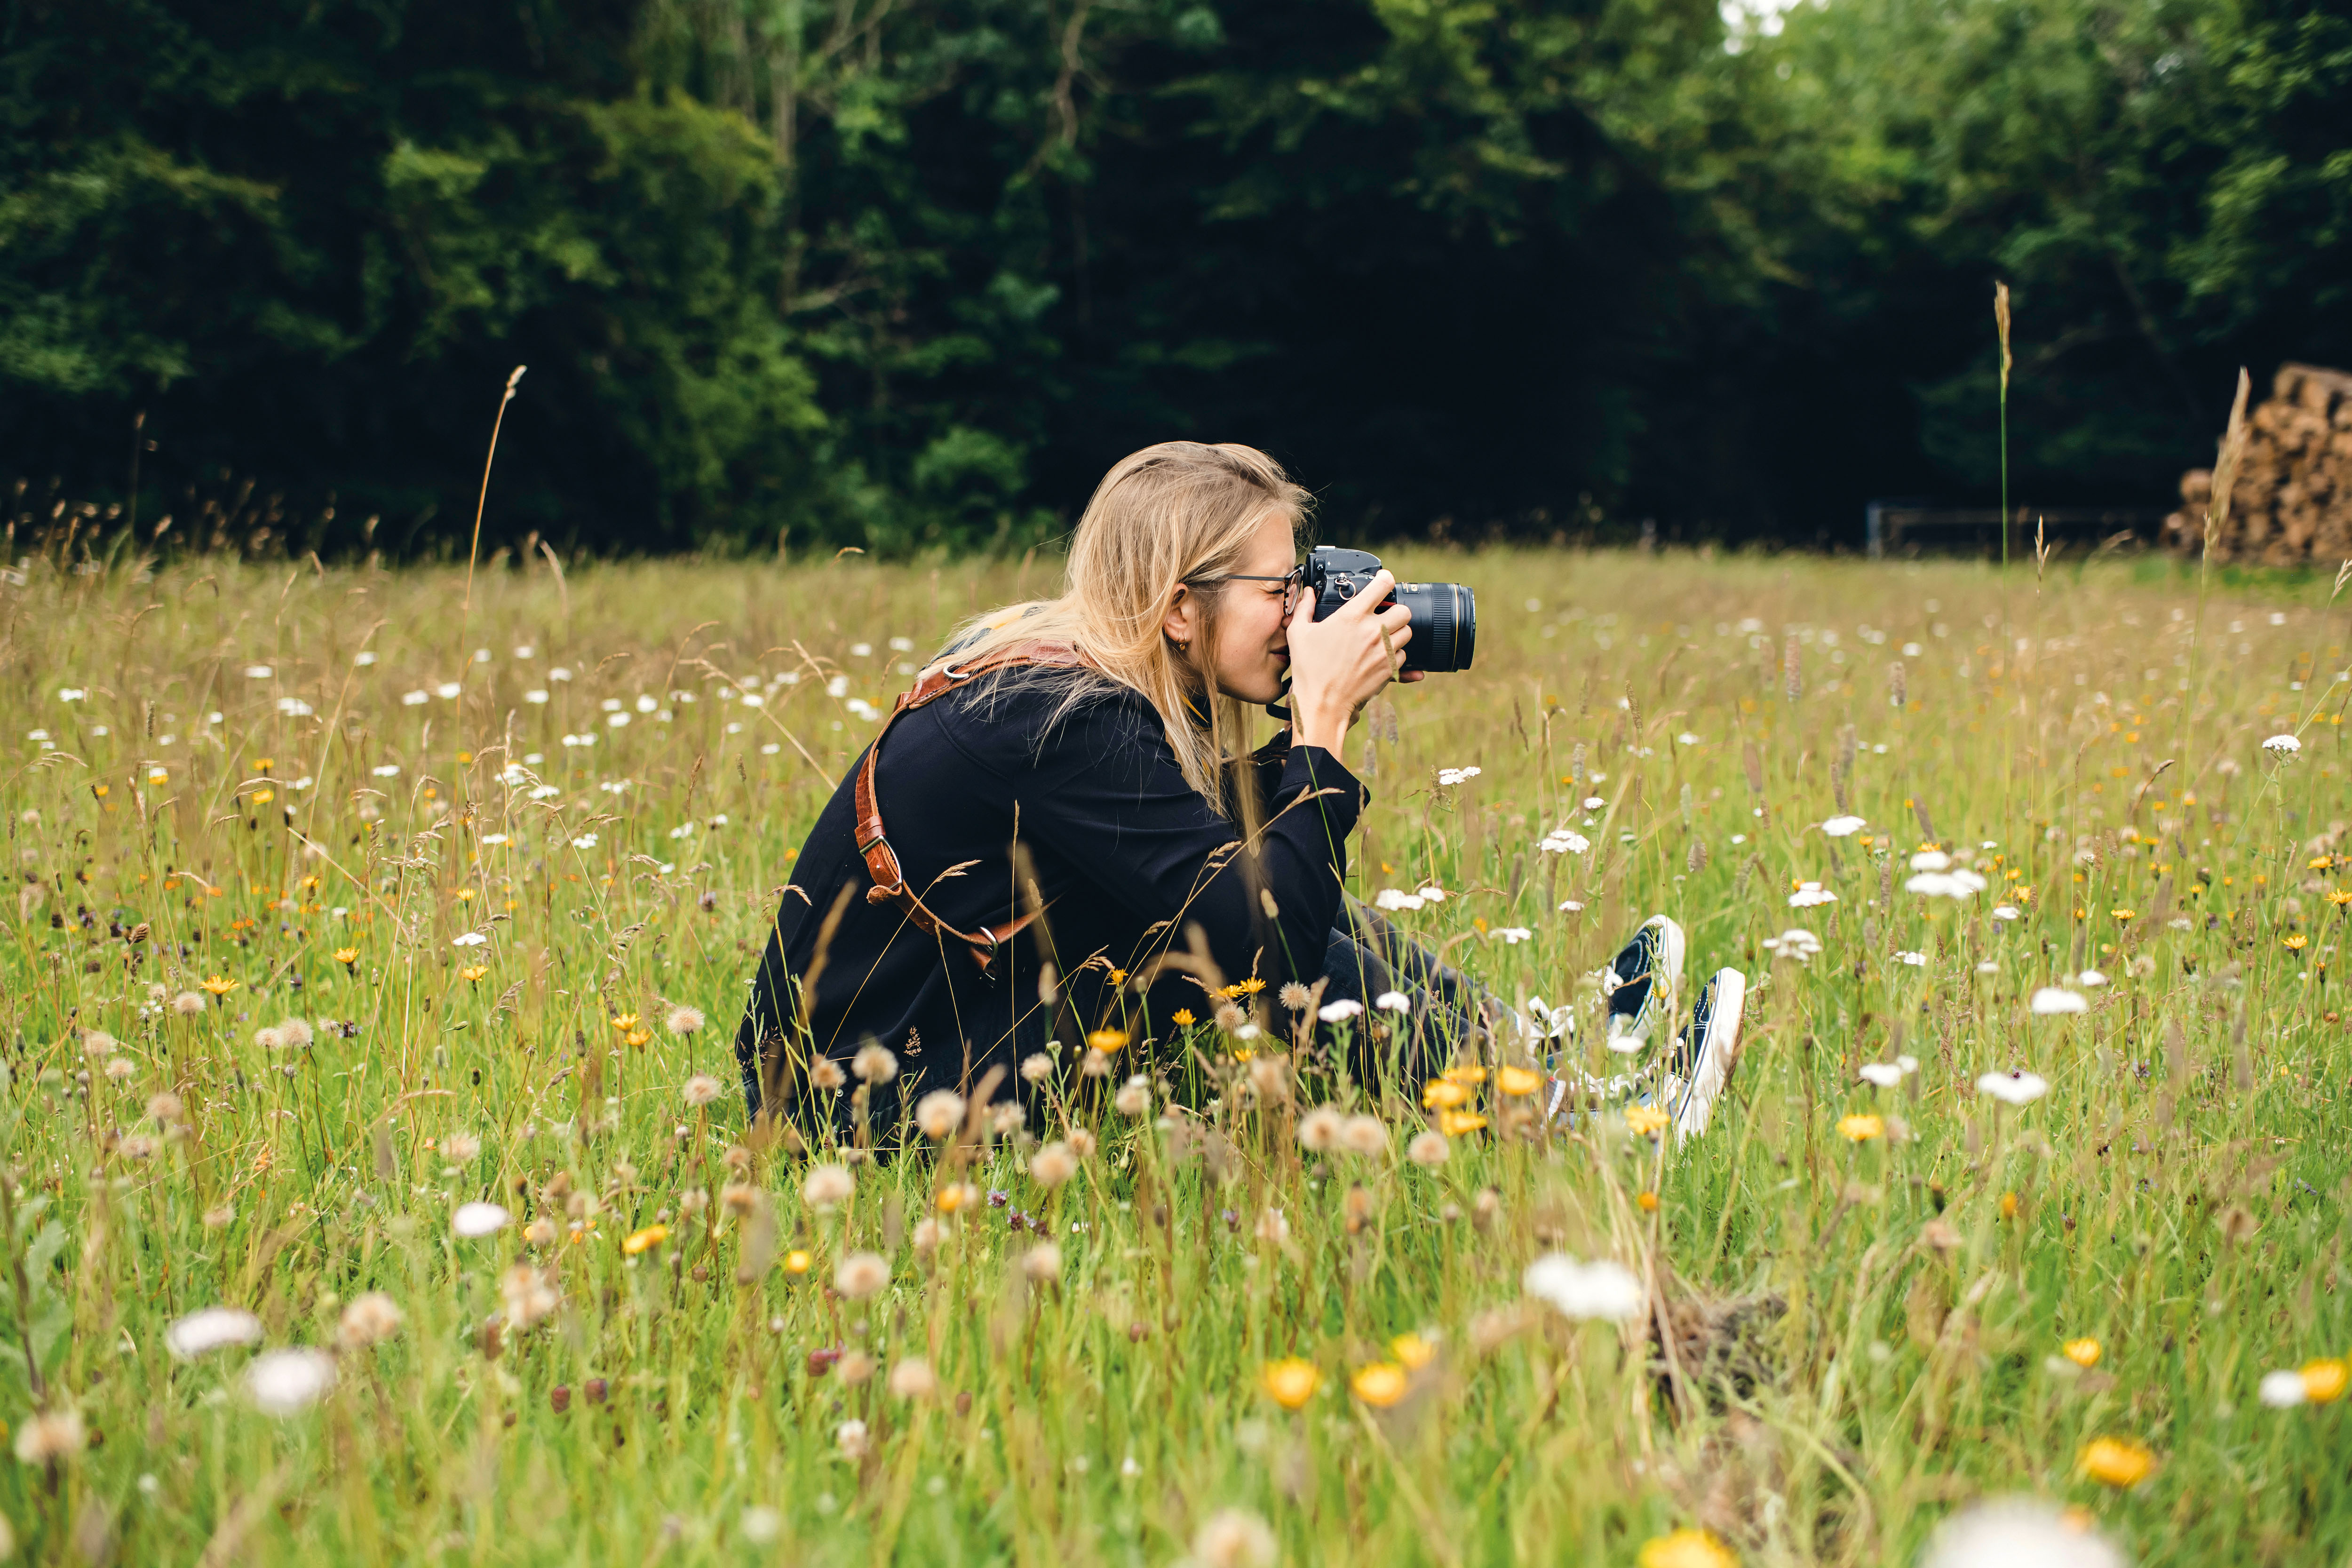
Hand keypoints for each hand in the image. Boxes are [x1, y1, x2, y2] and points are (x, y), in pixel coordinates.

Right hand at [1283, 570, 1415, 753]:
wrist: (1322, 704)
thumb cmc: (1308, 670)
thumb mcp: (1298, 633)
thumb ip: (1304, 608)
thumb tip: (1308, 593)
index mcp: (1352, 616)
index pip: (1383, 585)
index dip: (1386, 579)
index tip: (1383, 581)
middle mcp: (1373, 631)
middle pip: (1404, 610)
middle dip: (1395, 611)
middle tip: (1384, 616)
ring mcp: (1384, 651)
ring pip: (1407, 633)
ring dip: (1397, 633)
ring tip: (1382, 637)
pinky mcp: (1389, 670)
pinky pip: (1403, 656)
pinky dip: (1395, 655)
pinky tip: (1380, 657)